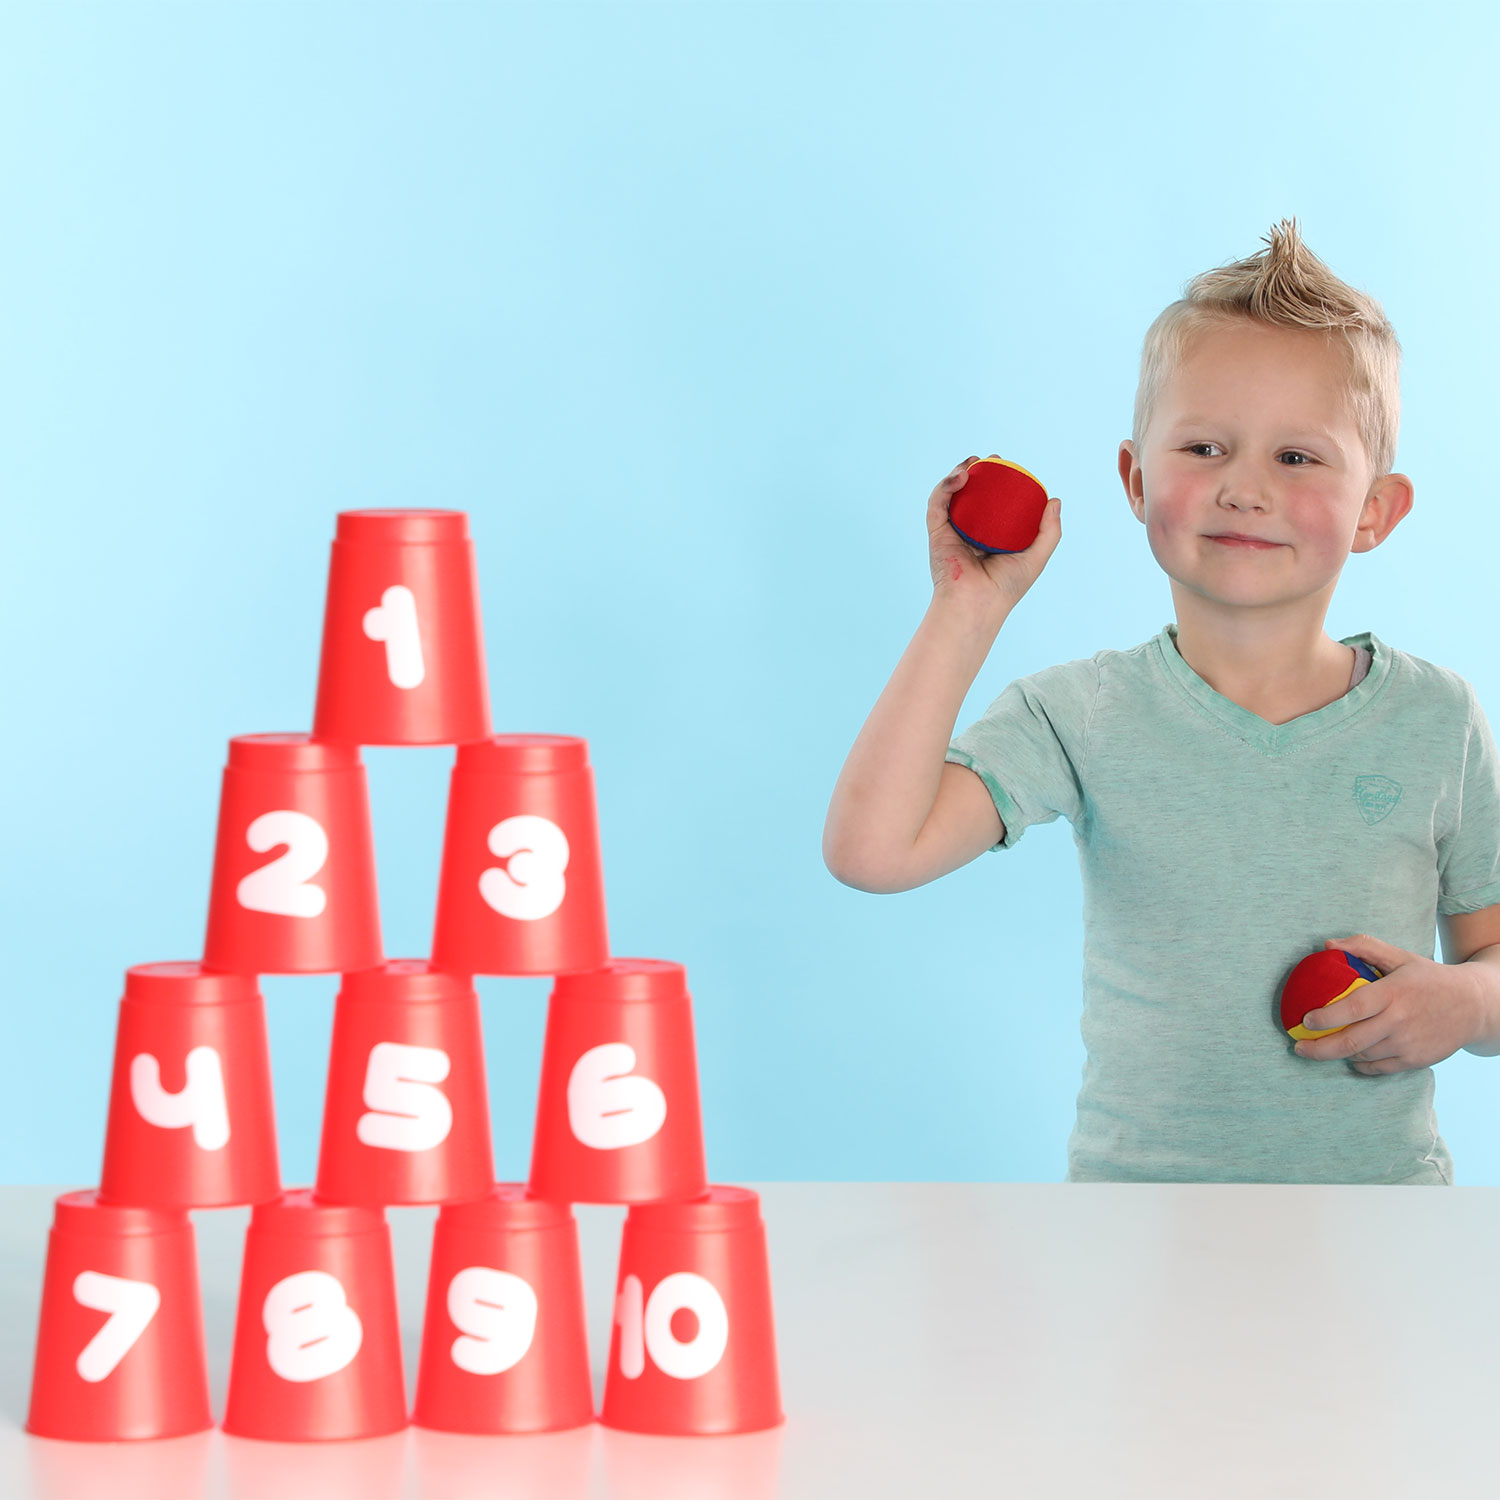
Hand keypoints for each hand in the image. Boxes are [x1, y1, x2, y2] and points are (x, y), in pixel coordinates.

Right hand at [927, 455, 1061, 623]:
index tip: (1009, 468)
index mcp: (990, 537)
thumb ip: (1049, 532)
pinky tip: (961, 476)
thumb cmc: (1006, 587)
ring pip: (952, 495)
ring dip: (960, 473)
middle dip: (979, 472)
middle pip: (972, 495)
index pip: (994, 504)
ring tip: (974, 462)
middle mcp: (970, 532)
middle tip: (993, 460)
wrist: (977, 604)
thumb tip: (1055, 499)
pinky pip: (938, 503)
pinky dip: (946, 486)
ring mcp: (951, 531)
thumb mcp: (1036, 557)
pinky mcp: (936, 532)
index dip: (1000, 483)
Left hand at [1292, 933, 1483, 1074]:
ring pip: (1363, 1056)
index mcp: (1393, 993)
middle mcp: (1400, 1021)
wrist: (1475, 1006)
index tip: (1304, 1021)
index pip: (1352, 1009)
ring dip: (1338, 1055)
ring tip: (1320, 1049)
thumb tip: (1327, 945)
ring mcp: (1408, 1044)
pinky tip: (1349, 1058)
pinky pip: (1379, 1069)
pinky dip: (1360, 1065)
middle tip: (1298, 1048)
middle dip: (1319, 1049)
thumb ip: (1364, 947)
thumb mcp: (1399, 956)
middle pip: (1352, 1041)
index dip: (1325, 1017)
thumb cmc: (1429, 978)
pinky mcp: (1416, 1060)